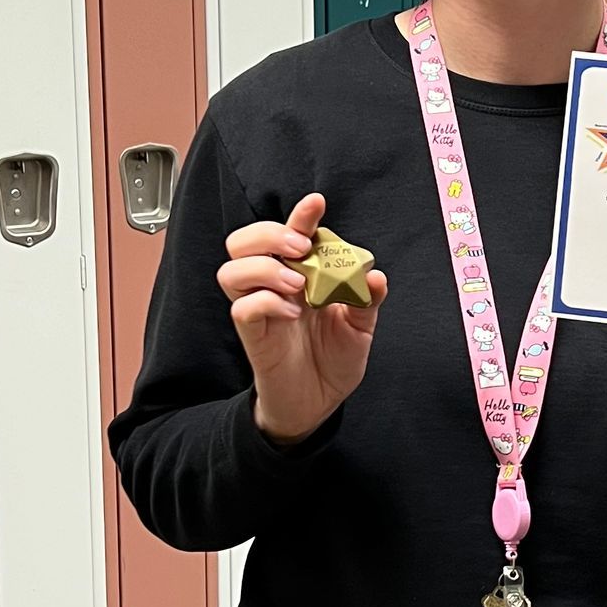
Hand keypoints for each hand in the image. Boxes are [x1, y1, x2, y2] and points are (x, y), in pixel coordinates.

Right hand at [218, 191, 387, 444]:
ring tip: (297, 283)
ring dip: (264, 267)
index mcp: (299, 274)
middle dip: (270, 233)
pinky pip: (242, 309)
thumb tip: (374, 275)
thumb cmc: (332, 360)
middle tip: (301, 247)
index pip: (290, 233)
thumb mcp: (361, 327)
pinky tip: (292, 312)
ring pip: (231, 270)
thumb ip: (367, 299)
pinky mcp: (252, 335)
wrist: (319, 403)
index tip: (316, 203)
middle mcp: (272, 286)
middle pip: (243, 241)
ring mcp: (259, 309)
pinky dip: (266, 303)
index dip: (300, 215)